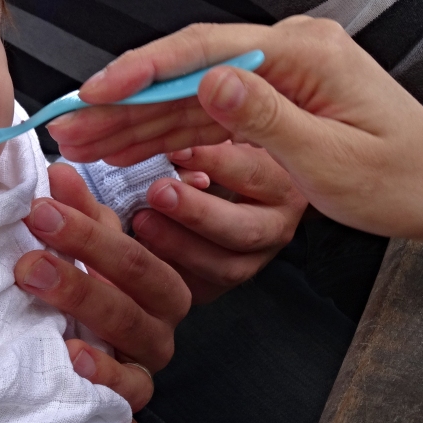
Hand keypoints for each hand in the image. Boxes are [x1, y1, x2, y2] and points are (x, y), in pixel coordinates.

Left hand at [14, 163, 190, 422]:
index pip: (133, 256)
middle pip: (131, 307)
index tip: (41, 210)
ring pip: (133, 363)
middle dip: (80, 284)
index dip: (88, 235)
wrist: (95, 341)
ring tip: (61, 340)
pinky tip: (87, 389)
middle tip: (28, 264)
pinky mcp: (127, 413)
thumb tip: (58, 171)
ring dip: (96, 349)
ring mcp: (142, 371)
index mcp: (156, 281)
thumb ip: (78, 209)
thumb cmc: (94, 278)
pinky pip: (129, 421)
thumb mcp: (88, 242)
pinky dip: (118, 421)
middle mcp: (157, 327)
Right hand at [50, 18, 422, 240]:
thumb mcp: (332, 158)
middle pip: (185, 70)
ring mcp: (275, 75)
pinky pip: (206, 114)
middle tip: (69, 126)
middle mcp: (285, 52)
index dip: (141, 71)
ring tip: (82, 142)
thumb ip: (266, 117)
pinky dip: (165, 134)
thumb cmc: (401, 177)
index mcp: (302, 52)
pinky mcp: (270, 100)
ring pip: (188, 95)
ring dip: (134, 120)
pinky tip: (125, 148)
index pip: (204, 50)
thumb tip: (208, 80)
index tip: (93, 91)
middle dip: (123, 100)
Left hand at [131, 140, 306, 303]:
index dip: (213, 161)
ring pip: (224, 267)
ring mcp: (252, 261)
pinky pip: (199, 288)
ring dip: (178, 245)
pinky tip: (139, 249)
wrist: (227, 196)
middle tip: (157, 192)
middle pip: (243, 230)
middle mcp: (276, 227)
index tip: (175, 149)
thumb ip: (205, 135)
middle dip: (197, 213)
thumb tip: (175, 138)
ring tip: (140, 221)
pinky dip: (168, 271)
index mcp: (282, 184)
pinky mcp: (221, 285)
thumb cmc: (220, 154)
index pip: (252, 173)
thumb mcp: (221, 136)